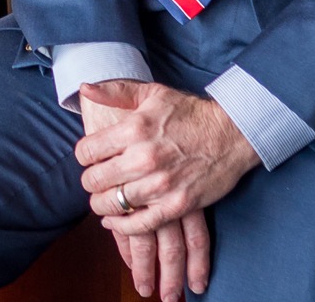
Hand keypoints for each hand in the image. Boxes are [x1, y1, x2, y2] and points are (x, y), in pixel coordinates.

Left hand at [78, 80, 205, 297]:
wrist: (231, 134)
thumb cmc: (189, 113)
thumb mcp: (152, 93)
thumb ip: (115, 91)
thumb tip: (84, 89)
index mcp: (134, 129)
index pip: (86, 152)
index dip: (84, 156)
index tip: (91, 157)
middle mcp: (144, 158)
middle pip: (94, 181)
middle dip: (91, 181)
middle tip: (98, 179)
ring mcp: (161, 185)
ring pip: (111, 204)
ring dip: (103, 204)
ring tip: (106, 198)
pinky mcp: (176, 205)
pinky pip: (138, 225)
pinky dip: (122, 226)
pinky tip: (115, 220)